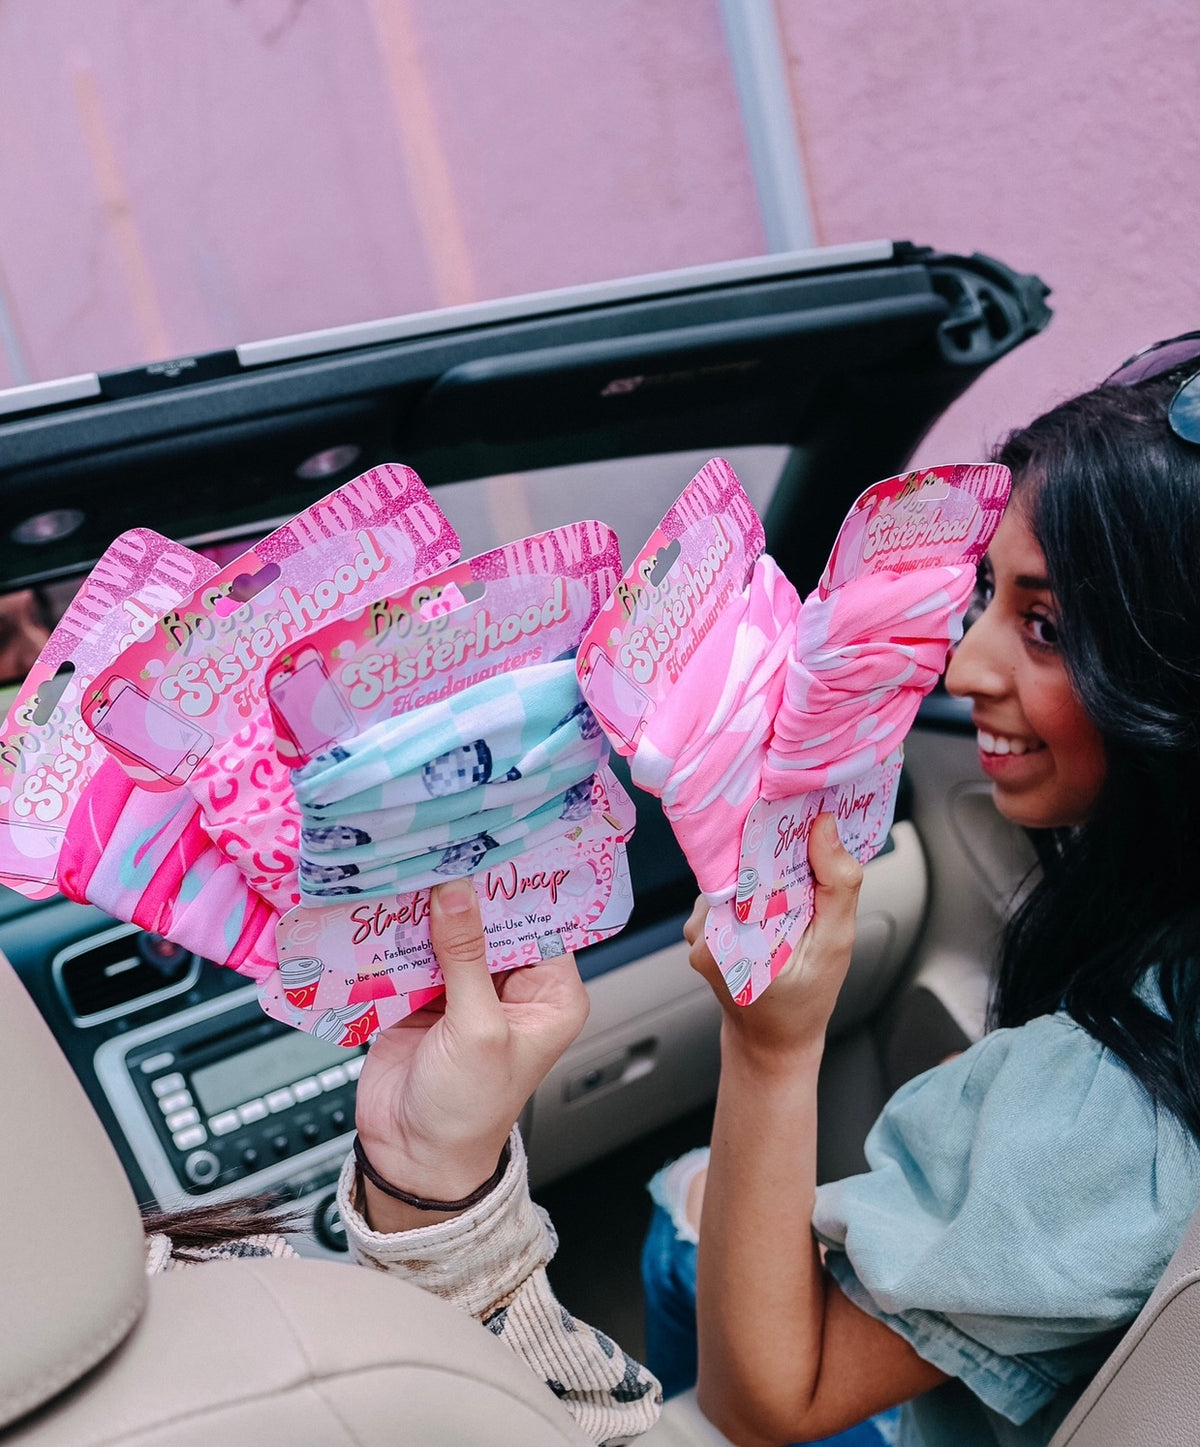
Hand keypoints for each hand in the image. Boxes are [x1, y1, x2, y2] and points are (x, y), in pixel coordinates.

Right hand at [353, 878, 588, 1223]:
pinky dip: (396, 932)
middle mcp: (511, 985)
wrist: (410, 1157)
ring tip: (405, 866)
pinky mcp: (422, 993)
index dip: (515, 884)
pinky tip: (381, 904)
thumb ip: (466, 957)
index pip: (539, 920)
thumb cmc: (468, 1111)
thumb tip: (457, 892)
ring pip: (447, 930)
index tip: (490, 843)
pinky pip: (411, 950)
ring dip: (425, 908)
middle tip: (438, 845)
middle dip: (463, 889)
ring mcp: (464, 987)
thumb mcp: (477, 1030)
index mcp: (549, 994)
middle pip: (490, 919)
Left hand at [687, 813, 862, 1059]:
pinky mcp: (701, 928)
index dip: (776, 832)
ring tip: (797, 885)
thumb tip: (824, 827)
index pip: (747, 860)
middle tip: (811, 846)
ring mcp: (698, 928)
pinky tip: (778, 904)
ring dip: (766, 874)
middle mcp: (704, 928)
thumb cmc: (804, 1001)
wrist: (772, 1041)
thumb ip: (834, 884)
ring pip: (736, 877)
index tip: (804, 815)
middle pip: (740, 865)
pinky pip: (731, 892)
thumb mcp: (835, 943)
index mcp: (731, 934)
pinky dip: (756, 890)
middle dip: (776, 853)